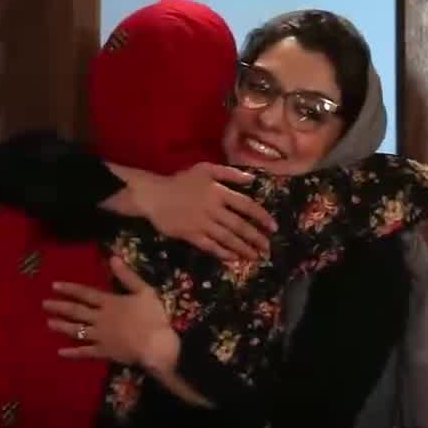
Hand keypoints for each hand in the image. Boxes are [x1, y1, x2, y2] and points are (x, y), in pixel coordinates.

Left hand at [43, 257, 179, 368]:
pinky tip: (61, 352)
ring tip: (49, 323)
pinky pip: (86, 352)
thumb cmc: (153, 317)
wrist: (157, 345)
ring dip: (62, 326)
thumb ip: (127, 276)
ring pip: (77, 330)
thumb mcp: (144, 291)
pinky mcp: (105, 352)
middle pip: (76, 311)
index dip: (69, 289)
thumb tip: (113, 258)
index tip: (53, 286)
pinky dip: (73, 352)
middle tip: (44, 305)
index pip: (85, 294)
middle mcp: (100, 318)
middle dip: (59, 307)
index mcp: (110, 302)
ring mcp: (101, 336)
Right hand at [138, 162, 277, 261]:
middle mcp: (213, 208)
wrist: (153, 195)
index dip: (262, 217)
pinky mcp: (190, 235)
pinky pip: (210, 246)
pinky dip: (223, 253)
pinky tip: (233, 258)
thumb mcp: (205, 169)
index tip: (273, 227)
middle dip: (256, 238)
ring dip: (243, 248)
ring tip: (255, 256)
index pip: (246, 205)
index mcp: (219, 192)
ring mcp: (202, 223)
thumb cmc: (180, 181)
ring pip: (227, 238)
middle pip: (239, 226)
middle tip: (268, 248)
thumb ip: (229, 173)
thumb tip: (253, 179)